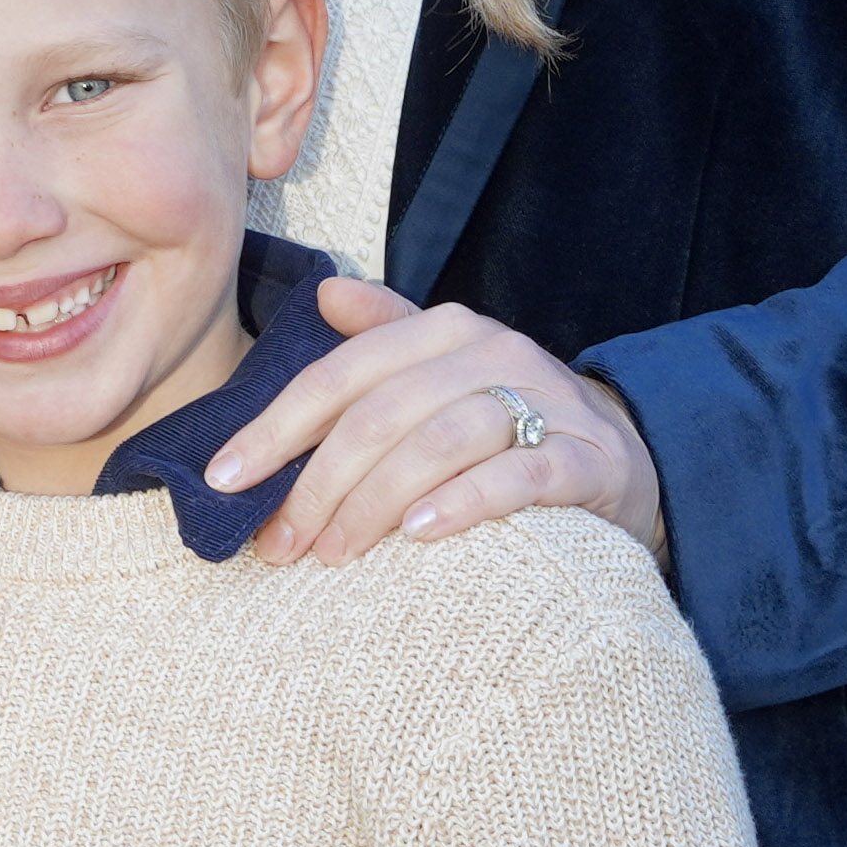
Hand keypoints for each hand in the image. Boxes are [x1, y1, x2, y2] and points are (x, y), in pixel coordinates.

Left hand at [202, 274, 668, 566]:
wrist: (623, 460)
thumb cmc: (508, 423)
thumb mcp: (443, 373)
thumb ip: (384, 337)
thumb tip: (323, 293)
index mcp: (445, 331)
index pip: (342, 375)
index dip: (276, 426)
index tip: (222, 479)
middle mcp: (492, 353)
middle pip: (383, 413)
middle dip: (318, 483)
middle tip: (280, 544)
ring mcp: (544, 403)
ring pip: (441, 440)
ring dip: (375, 500)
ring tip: (334, 552)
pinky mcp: (587, 461)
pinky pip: (519, 475)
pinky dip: (464, 501)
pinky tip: (419, 534)